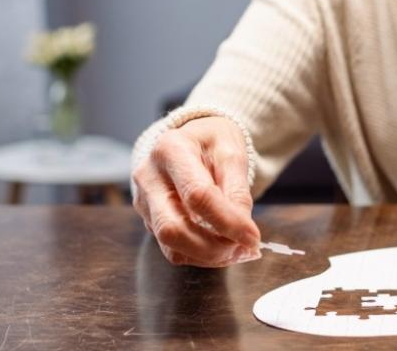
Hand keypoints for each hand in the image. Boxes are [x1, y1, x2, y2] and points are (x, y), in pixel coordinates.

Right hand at [132, 116, 261, 266]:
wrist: (192, 142)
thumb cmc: (212, 144)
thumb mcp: (232, 153)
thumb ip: (238, 190)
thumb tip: (244, 230)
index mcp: (170, 149)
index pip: (197, 195)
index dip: (227, 221)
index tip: (253, 238)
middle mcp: (149, 176)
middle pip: (173, 227)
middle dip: (213, 247)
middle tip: (244, 250)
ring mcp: (144, 200)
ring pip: (170, 245)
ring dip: (208, 256)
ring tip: (236, 251)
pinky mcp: (148, 219)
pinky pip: (171, 248)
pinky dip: (199, 255)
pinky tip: (220, 248)